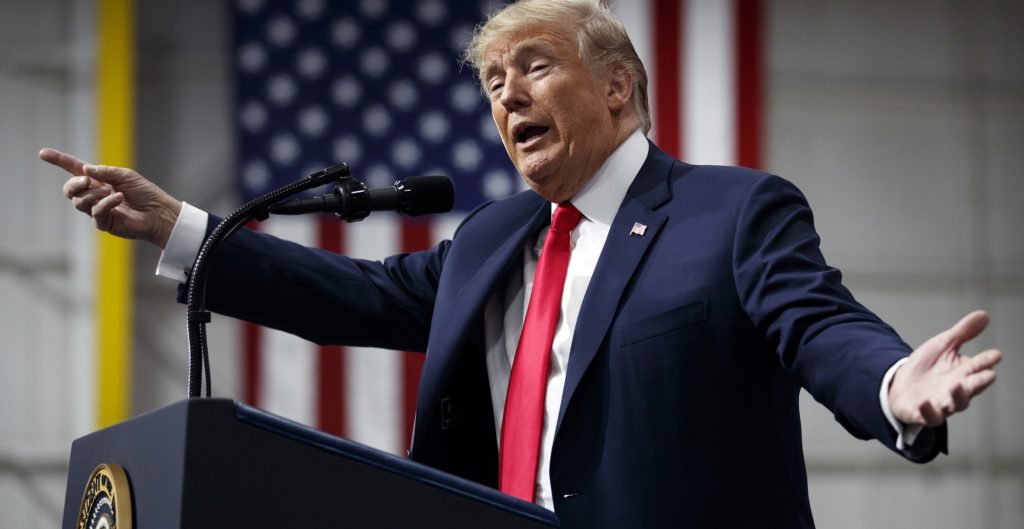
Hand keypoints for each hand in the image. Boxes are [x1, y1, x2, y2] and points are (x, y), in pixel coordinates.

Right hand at [40, 148, 181, 248]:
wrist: (158, 212)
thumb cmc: (145, 193)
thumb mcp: (126, 175)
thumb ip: (105, 172)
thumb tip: (85, 169)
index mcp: (98, 180)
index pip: (74, 170)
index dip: (59, 161)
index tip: (43, 153)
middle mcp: (94, 195)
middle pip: (70, 190)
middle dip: (74, 184)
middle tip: (87, 181)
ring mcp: (97, 210)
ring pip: (79, 202)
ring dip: (94, 194)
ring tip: (112, 192)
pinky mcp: (104, 223)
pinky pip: (95, 212)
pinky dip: (106, 203)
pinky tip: (118, 199)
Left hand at [888, 310, 1001, 426]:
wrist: (900, 385)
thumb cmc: (927, 367)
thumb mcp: (943, 345)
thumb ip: (963, 333)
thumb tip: (984, 314)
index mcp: (964, 373)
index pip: (979, 367)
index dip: (987, 361)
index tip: (995, 355)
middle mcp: (957, 390)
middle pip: (972, 388)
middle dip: (979, 382)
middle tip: (989, 375)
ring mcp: (941, 404)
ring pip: (955, 404)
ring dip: (958, 397)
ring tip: (957, 386)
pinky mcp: (923, 414)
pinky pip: (928, 416)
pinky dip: (928, 411)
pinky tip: (925, 403)